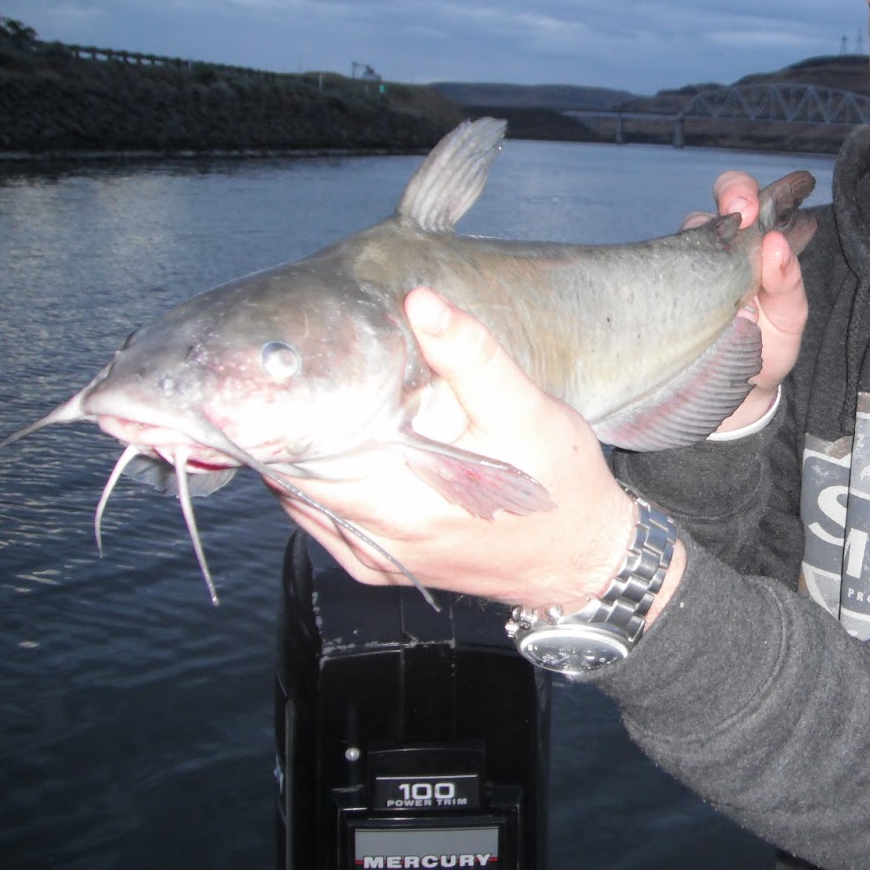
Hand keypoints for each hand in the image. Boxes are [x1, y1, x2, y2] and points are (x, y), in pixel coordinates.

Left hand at [271, 287, 669, 611]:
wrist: (584, 559)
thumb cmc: (560, 485)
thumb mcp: (526, 412)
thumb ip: (471, 357)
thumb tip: (421, 301)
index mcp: (400, 504)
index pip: (301, 454)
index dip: (286, 408)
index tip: (285, 365)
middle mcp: (376, 541)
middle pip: (295, 474)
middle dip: (293, 424)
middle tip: (297, 373)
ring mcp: (375, 560)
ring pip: (305, 499)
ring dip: (303, 454)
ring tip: (313, 404)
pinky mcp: (384, 568)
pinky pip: (327, 523)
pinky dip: (319, 485)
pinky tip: (340, 450)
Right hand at [687, 170, 808, 432]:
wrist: (741, 392)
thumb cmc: (768, 345)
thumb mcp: (790, 317)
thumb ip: (789, 283)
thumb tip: (776, 245)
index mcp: (750, 246)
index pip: (744, 200)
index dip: (744, 192)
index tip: (750, 207)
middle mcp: (717, 250)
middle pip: (713, 206)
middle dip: (729, 196)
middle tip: (740, 212)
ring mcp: (687, 270)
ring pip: (685, 236)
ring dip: (699, 241)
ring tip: (716, 269)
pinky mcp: (662, 293)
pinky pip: (657, 272)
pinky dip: (665, 273)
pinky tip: (679, 292)